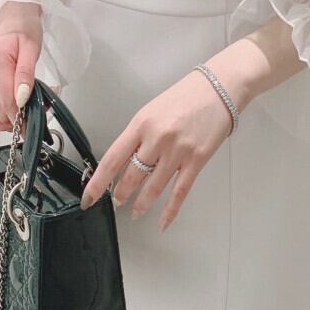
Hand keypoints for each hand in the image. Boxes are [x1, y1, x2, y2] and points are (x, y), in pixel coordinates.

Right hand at [0, 0, 42, 130]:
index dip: (21, 117)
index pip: (7, 100)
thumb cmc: (25, 30)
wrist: (14, 19)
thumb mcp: (32, 49)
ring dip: (11, 117)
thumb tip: (22, 98)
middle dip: (21, 117)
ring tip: (29, 110)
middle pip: (0, 109)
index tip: (35, 124)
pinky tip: (11, 114)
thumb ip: (26, 74)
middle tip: (40, 113)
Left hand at [79, 66, 248, 231]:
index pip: (112, 159)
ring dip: (141, 204)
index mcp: (142, 123)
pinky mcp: (197, 160)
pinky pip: (179, 191)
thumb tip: (125, 161)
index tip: (89, 197)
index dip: (97, 183)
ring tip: (135, 211)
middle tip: (116, 201)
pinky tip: (162, 221)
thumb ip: (138, 135)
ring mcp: (178, 150)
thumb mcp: (153, 110)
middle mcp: (157, 138)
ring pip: (153, 187)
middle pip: (131, 176)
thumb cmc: (188, 96)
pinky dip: (169, 210)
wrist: (219, 88)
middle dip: (120, 194)